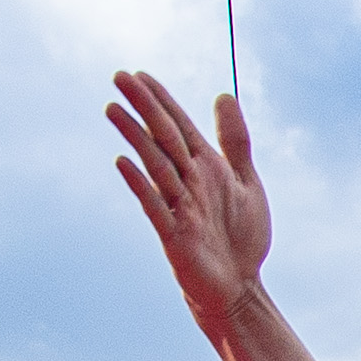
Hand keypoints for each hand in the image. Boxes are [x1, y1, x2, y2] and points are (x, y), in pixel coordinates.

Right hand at [108, 72, 271, 324]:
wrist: (240, 286)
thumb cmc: (241, 237)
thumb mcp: (246, 182)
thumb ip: (235, 141)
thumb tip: (223, 95)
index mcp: (206, 167)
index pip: (179, 125)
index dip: (161, 100)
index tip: (140, 74)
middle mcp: (189, 182)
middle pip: (163, 137)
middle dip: (144, 106)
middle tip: (119, 76)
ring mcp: (178, 206)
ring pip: (154, 164)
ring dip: (135, 136)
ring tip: (113, 109)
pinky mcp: (175, 234)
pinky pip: (155, 205)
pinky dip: (141, 184)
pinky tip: (124, 162)